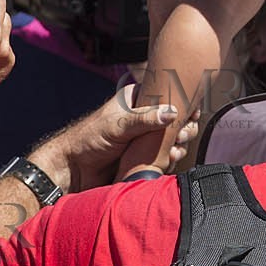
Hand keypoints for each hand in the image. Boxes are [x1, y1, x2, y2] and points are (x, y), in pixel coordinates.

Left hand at [34, 86, 200, 191]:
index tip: (192, 113)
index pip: (168, 94)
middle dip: (184, 127)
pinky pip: (167, 155)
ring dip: (179, 144)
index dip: (184, 103)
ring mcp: (146, 137)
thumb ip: (143, 119)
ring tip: (175, 150)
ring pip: (174, 137)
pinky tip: (170, 159)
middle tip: (181, 135)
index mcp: (137, 99)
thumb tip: (172, 113)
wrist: (73, 171)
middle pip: (176, 117)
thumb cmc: (88, 140)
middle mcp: (145, 116)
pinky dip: (172, 157)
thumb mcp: (117, 126)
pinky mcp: (146, 156)